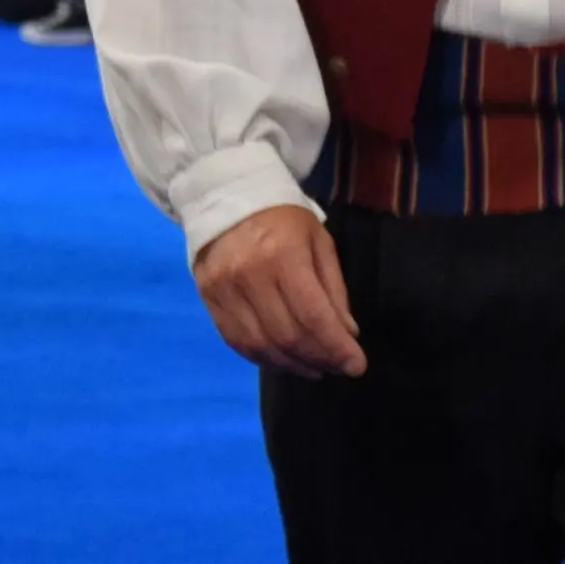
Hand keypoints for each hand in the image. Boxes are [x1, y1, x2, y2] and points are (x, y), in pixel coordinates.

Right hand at [193, 206, 365, 379]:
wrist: (226, 195)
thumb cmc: (283, 217)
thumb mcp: (319, 241)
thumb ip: (333, 289)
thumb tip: (346, 334)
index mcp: (284, 255)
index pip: (313, 316)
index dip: (336, 348)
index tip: (356, 366)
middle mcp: (250, 276)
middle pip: (288, 337)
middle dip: (319, 359)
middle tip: (337, 366)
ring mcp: (224, 290)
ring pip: (261, 346)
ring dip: (292, 365)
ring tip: (314, 368)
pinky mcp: (208, 299)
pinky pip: (237, 341)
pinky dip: (263, 358)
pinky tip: (283, 360)